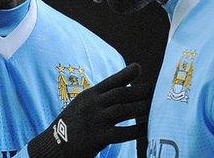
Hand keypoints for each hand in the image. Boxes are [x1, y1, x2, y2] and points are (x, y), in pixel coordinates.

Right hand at [28, 63, 150, 157]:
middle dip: (141, 91)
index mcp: (88, 96)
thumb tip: (123, 88)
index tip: (139, 67)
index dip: (125, 74)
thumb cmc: (72, 126)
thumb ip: (101, 97)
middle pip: (120, 94)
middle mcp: (91, 105)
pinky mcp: (97, 138)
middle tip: (160, 89)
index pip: (109, 82)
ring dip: (142, 107)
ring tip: (158, 105)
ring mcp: (94, 121)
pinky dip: (137, 129)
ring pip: (123, 110)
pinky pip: (122, 132)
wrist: (53, 147)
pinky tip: (148, 127)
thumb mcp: (82, 106)